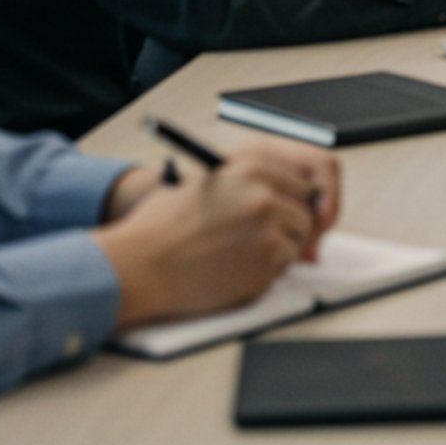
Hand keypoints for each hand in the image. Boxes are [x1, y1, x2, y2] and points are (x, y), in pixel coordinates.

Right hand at [95, 143, 341, 328]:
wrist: (140, 265)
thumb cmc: (162, 227)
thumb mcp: (207, 186)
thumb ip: (247, 187)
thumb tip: (280, 199)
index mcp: (252, 170)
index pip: (300, 185)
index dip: (292, 204)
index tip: (285, 217)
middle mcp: (265, 198)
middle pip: (305, 214)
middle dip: (292, 230)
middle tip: (270, 243)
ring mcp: (268, 232)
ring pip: (297, 243)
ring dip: (280, 253)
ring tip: (243, 257)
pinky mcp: (264, 267)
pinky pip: (281, 270)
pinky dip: (265, 274)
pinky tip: (235, 273)